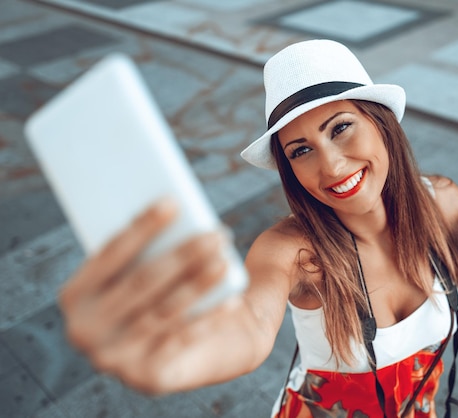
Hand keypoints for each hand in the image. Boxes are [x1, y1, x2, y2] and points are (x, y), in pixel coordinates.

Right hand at [59, 198, 230, 392]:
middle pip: (141, 282)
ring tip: (224, 260)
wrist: (180, 353)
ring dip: (199, 284)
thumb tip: (172, 204)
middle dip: (182, 255)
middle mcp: (85, 330)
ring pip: (164, 311)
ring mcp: (113, 359)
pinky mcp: (146, 378)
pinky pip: (182, 340)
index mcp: (75, 295)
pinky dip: (208, 318)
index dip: (142, 227)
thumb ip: (149, 244)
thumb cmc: (160, 295)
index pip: (110, 254)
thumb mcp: (144, 269)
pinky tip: (231, 299)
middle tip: (216, 234)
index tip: (173, 201)